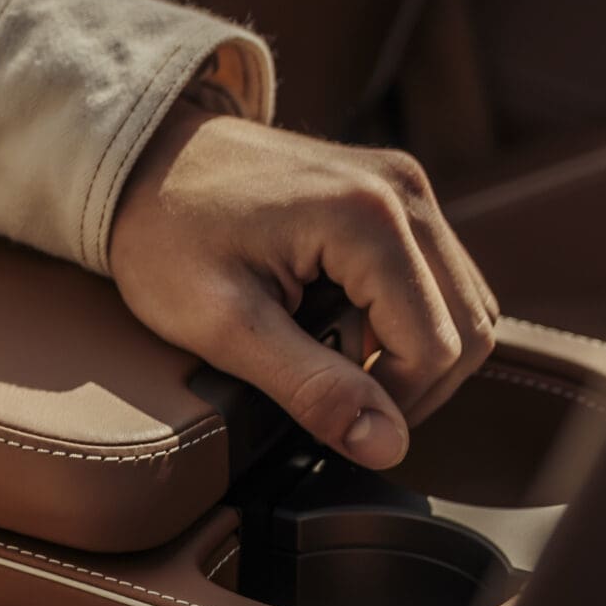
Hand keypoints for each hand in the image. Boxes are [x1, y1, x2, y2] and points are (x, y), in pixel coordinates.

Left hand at [107, 83, 497, 469]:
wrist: (137, 158)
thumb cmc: (163, 234)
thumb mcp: (223, 325)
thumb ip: (312, 388)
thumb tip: (386, 446)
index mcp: (368, 216)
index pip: (436, 348)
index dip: (394, 404)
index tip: (332, 417)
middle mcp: (404, 189)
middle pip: (468, 327)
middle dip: (412, 381)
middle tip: (336, 395)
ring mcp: (404, 182)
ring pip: (462, 303)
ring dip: (412, 349)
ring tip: (331, 354)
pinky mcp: (394, 188)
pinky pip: (436, 273)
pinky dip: (405, 315)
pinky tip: (339, 320)